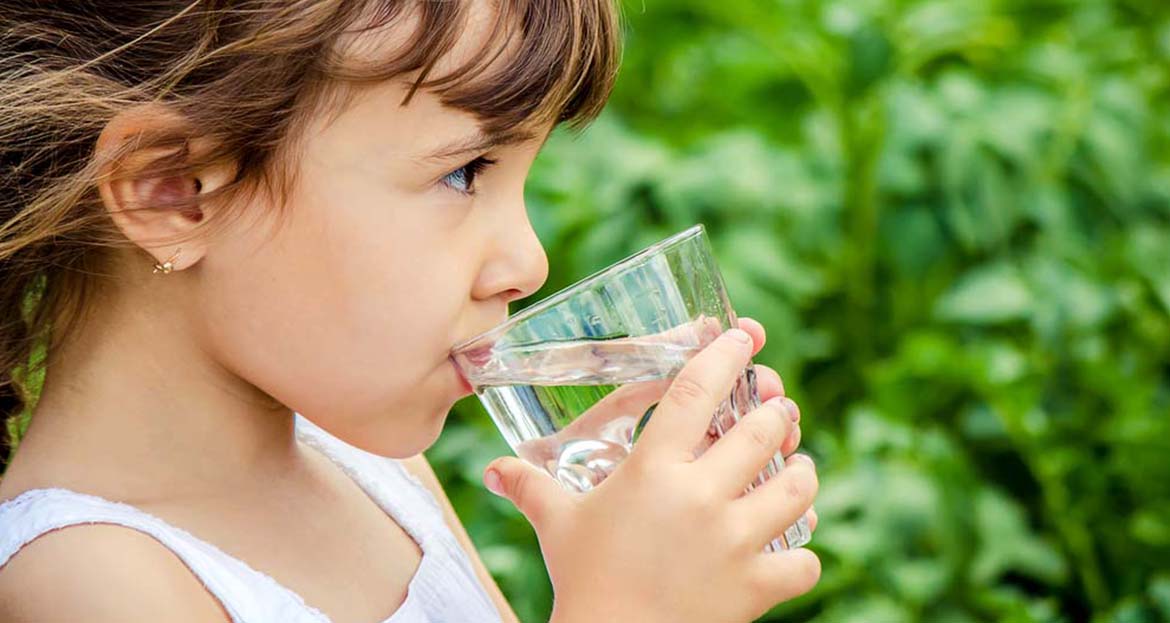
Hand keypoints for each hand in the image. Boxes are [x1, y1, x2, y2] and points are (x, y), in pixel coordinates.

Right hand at [484, 318, 820, 622]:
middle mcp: (700, 495)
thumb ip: (530, 487)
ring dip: (802, 472)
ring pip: (798, 486)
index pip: (696, 390)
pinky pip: (805, 561)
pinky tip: (790, 548)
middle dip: (777, 414)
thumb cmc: (582, 580)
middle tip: (777, 413)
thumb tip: (493, 469)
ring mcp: (735, 540)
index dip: (724, 356)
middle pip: (763, 430)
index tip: (742, 339)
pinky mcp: (756, 585)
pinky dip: (802, 555)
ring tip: (797, 468)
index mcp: (653, 469)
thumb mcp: (557, 524)